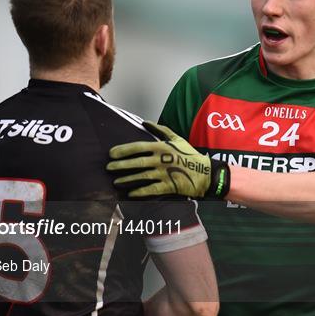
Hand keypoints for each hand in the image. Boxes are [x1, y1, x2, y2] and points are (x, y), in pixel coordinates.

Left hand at [107, 121, 229, 198]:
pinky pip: (151, 189)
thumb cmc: (189, 155)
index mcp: (162, 147)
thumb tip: (145, 122)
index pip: (138, 147)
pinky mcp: (169, 186)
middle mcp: (161, 160)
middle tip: (109, 167)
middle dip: (121, 165)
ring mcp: (165, 173)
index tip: (111, 153)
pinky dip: (140, 192)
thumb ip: (160, 130)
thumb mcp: (176, 139)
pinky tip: (130, 193)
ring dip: (127, 179)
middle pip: (137, 162)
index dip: (123, 150)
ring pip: (141, 176)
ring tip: (115, 182)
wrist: (205, 173)